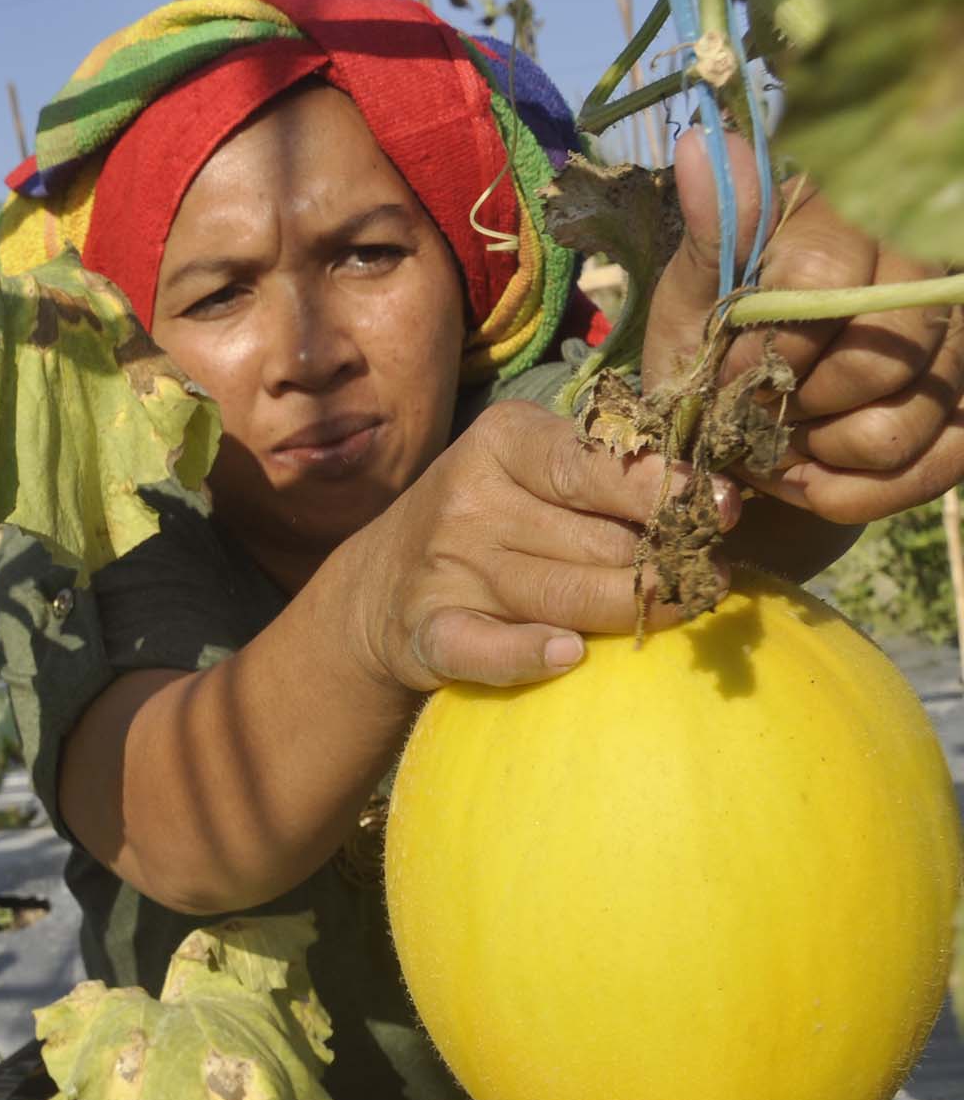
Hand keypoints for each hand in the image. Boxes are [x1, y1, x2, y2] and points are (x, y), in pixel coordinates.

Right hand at [349, 402, 738, 689]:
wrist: (378, 586)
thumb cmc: (491, 518)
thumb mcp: (531, 467)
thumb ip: (603, 470)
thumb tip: (710, 497)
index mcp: (501, 443)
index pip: (593, 465)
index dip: (661, 489)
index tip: (721, 510)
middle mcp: (469, 501)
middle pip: (592, 539)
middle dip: (661, 561)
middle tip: (709, 576)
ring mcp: (446, 569)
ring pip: (560, 596)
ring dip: (630, 610)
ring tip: (681, 608)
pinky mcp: (428, 631)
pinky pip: (482, 648)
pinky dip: (524, 655)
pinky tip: (567, 656)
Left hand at [642, 127, 963, 524]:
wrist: (737, 422)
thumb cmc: (712, 350)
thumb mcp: (692, 295)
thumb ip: (711, 229)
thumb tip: (705, 144)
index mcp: (845, 225)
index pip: (823, 284)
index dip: (762, 349)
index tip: (723, 373)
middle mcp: (920, 273)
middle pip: (880, 359)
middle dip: (794, 409)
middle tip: (752, 415)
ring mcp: (956, 344)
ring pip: (902, 424)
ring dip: (818, 457)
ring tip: (778, 445)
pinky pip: (933, 468)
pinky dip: (852, 493)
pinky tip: (812, 477)